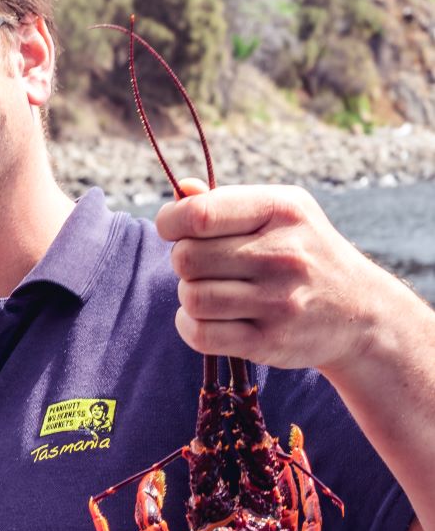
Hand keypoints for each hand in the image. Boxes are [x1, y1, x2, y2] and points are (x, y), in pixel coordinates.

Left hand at [157, 180, 425, 373]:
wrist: (361, 311)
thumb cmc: (306, 253)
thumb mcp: (282, 214)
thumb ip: (226, 202)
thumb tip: (182, 190)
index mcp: (282, 210)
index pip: (198, 214)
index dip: (171, 222)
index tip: (174, 228)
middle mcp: (283, 253)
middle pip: (186, 258)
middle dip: (186, 262)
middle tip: (209, 265)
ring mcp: (278, 300)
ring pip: (191, 297)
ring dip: (191, 295)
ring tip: (216, 291)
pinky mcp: (269, 340)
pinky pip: (199, 334)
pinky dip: (191, 326)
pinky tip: (210, 318)